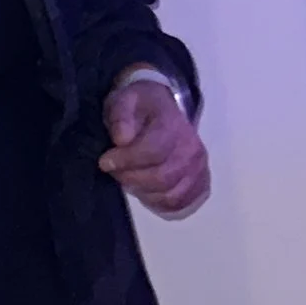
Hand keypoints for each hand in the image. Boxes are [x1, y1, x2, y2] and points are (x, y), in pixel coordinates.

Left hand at [101, 77, 210, 218]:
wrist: (167, 115)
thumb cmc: (143, 109)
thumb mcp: (125, 100)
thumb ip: (121, 116)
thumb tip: (121, 139)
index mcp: (174, 126)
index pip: (152, 151)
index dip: (126, 161)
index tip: (105, 162)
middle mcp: (192, 151)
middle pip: (161, 177)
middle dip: (131, 178)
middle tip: (115, 172)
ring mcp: (198, 171)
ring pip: (169, 195)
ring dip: (143, 192)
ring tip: (129, 179)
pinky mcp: (200, 186)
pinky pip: (177, 204)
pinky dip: (157, 202)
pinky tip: (145, 190)